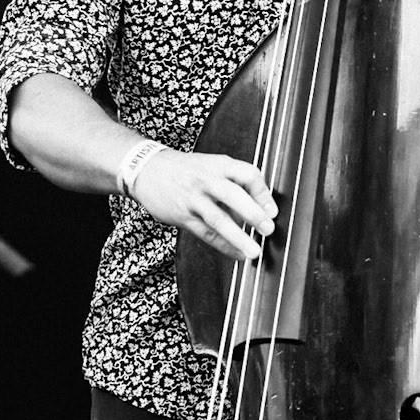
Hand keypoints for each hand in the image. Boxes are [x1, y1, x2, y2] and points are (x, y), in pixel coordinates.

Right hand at [131, 146, 277, 262]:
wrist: (147, 169)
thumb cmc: (186, 171)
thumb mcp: (211, 166)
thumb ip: (233, 185)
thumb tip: (258, 211)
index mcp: (219, 165)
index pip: (248, 174)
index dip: (263, 193)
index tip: (272, 211)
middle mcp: (206, 180)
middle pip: (233, 195)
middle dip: (253, 213)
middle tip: (268, 229)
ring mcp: (193, 198)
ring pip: (218, 219)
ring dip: (238, 237)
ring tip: (254, 251)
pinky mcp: (182, 215)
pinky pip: (205, 233)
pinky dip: (223, 246)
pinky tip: (236, 254)